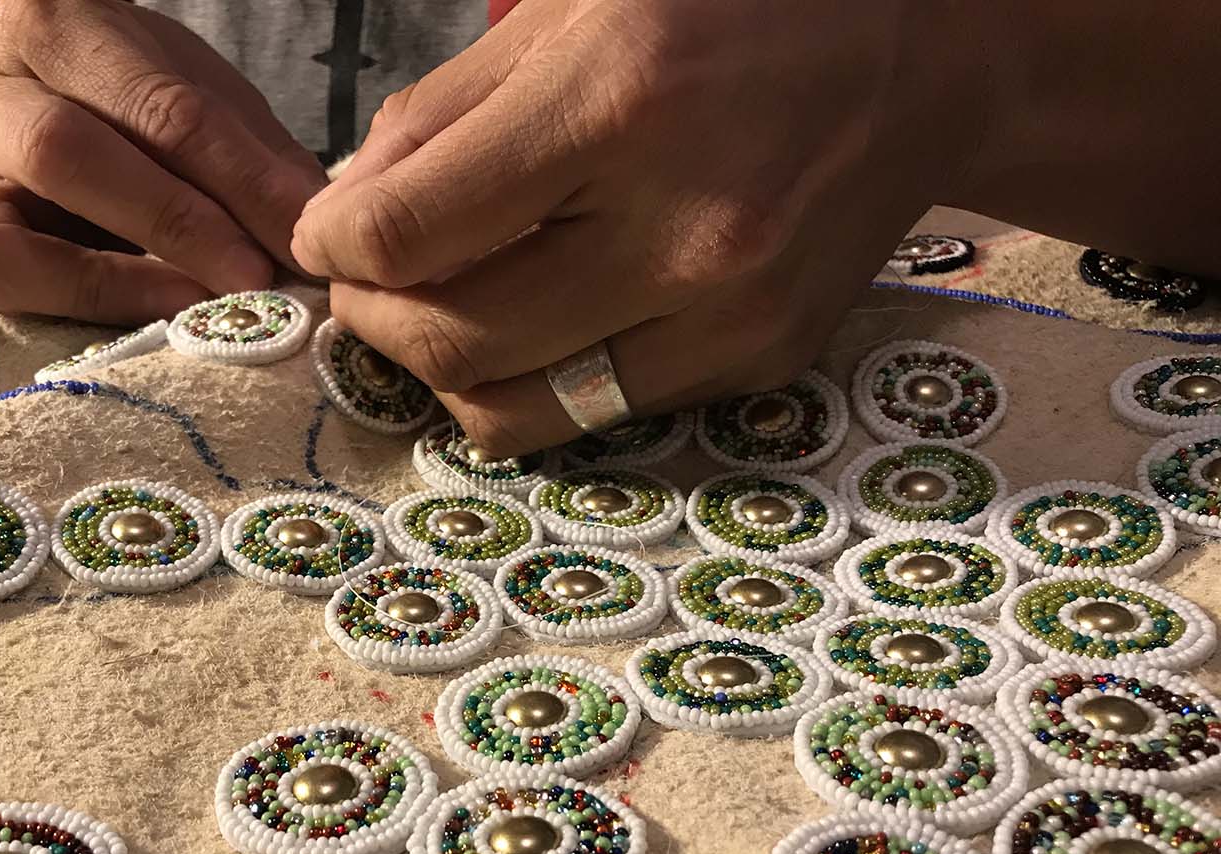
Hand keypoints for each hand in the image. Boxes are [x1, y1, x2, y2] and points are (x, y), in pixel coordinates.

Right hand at [0, 0, 327, 323]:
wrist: (26, 133)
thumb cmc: (125, 111)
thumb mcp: (194, 99)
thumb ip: (250, 153)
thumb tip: (313, 218)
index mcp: (56, 21)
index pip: (159, 105)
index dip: (240, 176)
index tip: (307, 230)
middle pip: (72, 152)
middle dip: (180, 222)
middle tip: (259, 275)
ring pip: (17, 227)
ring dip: (130, 272)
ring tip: (214, 302)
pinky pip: (3, 278)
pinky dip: (91, 300)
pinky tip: (163, 313)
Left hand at [291, 0, 982, 453]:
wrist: (922, 54)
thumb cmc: (734, 8)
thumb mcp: (572, 11)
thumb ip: (442, 117)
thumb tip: (346, 217)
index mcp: (620, 105)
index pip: (410, 233)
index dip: (336, 247)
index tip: (329, 236)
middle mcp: (684, 228)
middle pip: (452, 342)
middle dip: (375, 320)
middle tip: (367, 283)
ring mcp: (730, 314)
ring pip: (516, 413)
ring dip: (442, 375)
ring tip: (436, 312)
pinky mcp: (757, 363)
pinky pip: (596, 414)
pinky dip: (534, 383)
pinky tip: (535, 322)